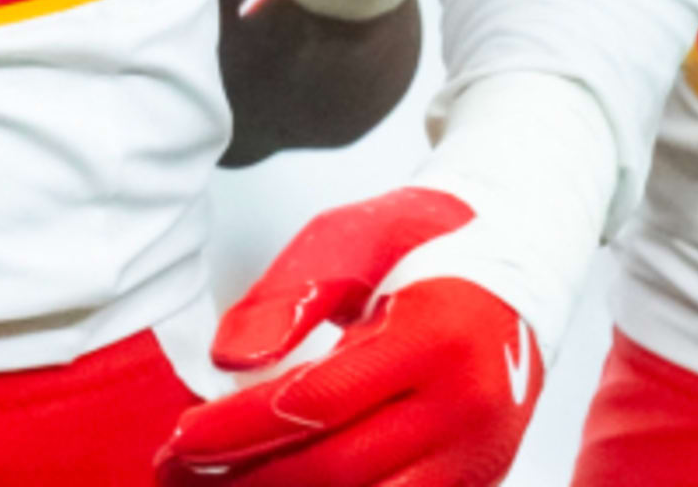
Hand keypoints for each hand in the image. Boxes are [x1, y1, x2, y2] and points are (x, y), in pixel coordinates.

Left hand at [161, 191, 540, 486]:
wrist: (520, 260)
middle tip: (177, 472)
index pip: (318, 403)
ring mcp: (480, 456)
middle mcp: (469, 410)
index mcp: (438, 337)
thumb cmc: (429, 239)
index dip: (239, 430)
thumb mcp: (354, 236)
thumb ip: (291, 294)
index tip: (180, 439)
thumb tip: (231, 360)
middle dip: (246, 479)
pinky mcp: (479, 481)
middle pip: (338, 472)